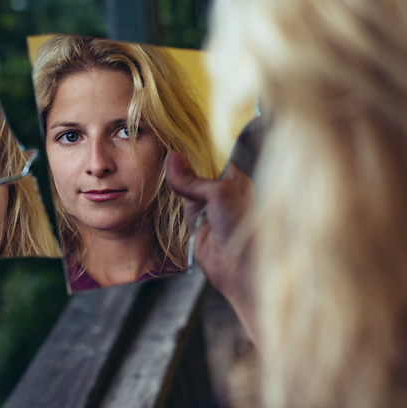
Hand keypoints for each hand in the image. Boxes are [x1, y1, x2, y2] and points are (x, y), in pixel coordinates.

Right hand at [165, 152, 257, 342]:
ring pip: (187, 189)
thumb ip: (194, 179)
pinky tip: (165, 187)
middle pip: (197, 173)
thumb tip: (173, 160)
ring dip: (177, 183)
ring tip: (164, 168)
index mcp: (236, 182)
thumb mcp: (220, 194)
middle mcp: (223, 194)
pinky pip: (181, 207)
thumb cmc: (243, 228)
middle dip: (184, 166)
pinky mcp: (196, 225)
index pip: (213, 159)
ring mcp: (209, 210)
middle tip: (166, 150)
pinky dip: (173, 199)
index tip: (178, 139)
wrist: (240, 268)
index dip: (196, 150)